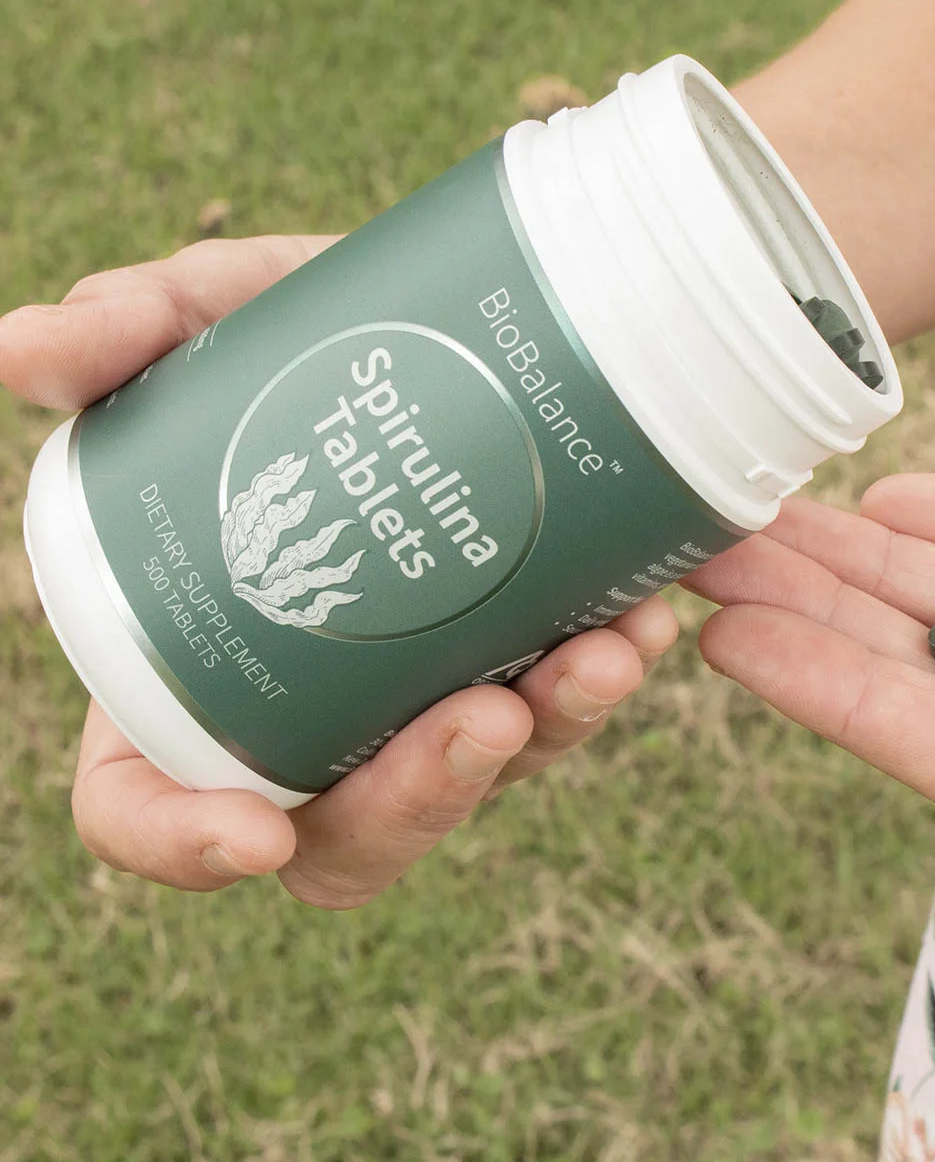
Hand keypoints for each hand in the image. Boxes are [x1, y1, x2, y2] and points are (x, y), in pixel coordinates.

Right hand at [1, 237, 676, 906]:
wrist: (442, 322)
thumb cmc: (302, 336)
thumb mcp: (216, 320)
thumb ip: (119, 337)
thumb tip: (14, 351)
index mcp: (200, 666)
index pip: (148, 806)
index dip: (182, 846)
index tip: (257, 837)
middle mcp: (315, 706)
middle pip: (350, 830)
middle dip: (421, 796)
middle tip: (485, 716)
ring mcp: (424, 689)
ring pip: (479, 776)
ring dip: (550, 730)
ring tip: (601, 650)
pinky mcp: (517, 655)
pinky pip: (561, 706)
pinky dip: (602, 668)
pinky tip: (640, 612)